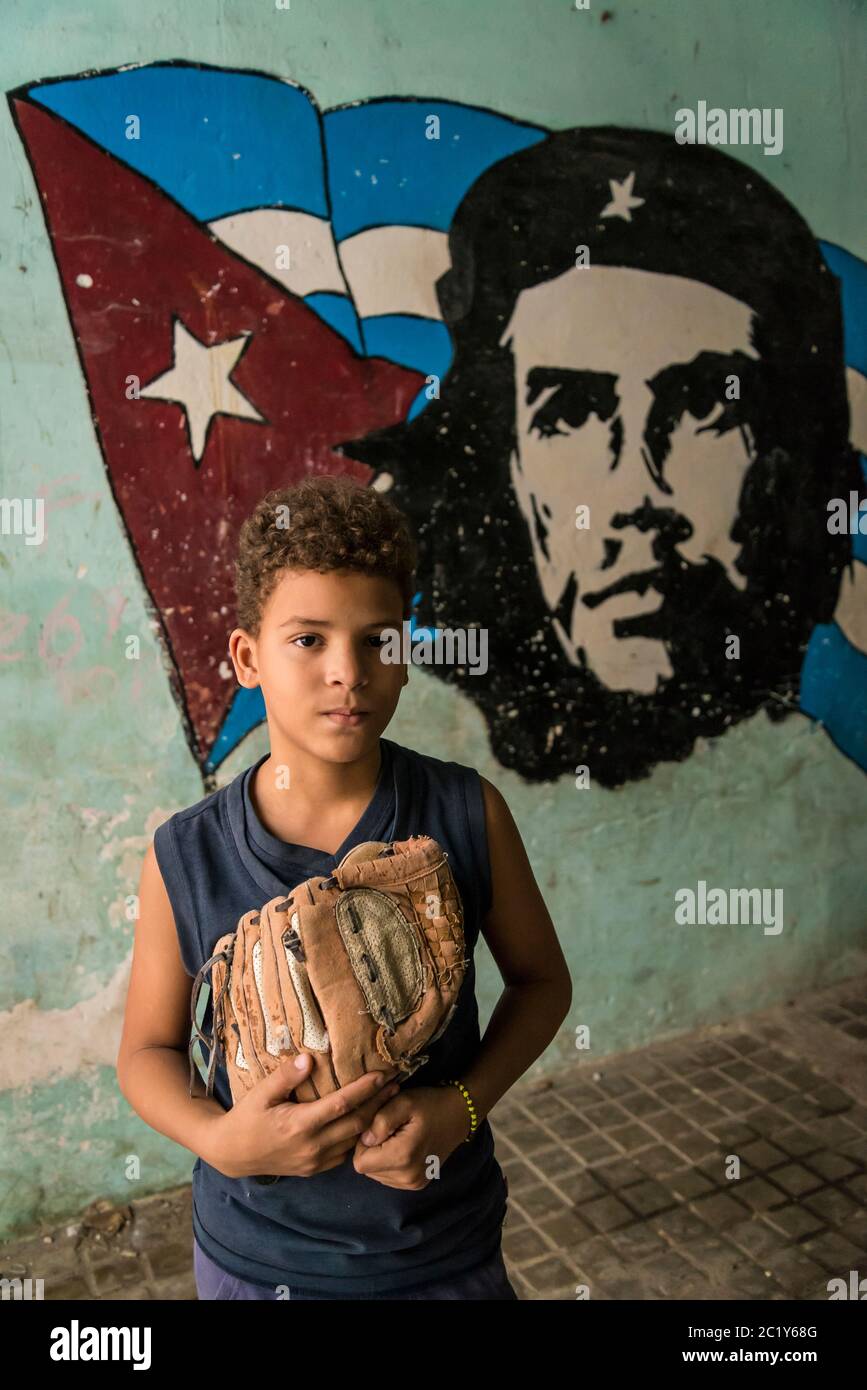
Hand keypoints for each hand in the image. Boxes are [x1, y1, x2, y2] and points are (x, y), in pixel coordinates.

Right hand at [206, 1053, 399, 1178]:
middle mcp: (312, 1146)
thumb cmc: (246, 1118)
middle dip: (379, 1103)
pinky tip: (366, 1122)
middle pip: (356, 1123)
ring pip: (353, 1141)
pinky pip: (344, 1153)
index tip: (382, 1075)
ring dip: (373, 1121)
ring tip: (388, 1100)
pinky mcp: (314, 1169)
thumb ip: (285, 1076)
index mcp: (299, 1125)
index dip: (364, 1090)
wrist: (232, 1154)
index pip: (341, 1105)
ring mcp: (314, 1161)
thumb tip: (308, 1058)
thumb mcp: (260, 1093)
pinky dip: (358, 1137)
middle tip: (397, 1084)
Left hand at [352, 1084, 470, 1188]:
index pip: (360, 1162)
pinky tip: (402, 1147)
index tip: (376, 1127)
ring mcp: (414, 1184)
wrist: (459, 1114)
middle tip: (388, 1130)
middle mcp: (408, 1177)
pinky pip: (389, 1177)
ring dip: (380, 1156)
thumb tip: (365, 1140)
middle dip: (371, 1150)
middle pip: (367, 1170)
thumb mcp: (403, 1101)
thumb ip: (380, 1121)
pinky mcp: (417, 1184)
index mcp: (402, 1157)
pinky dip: (389, 1163)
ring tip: (396, 1137)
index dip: (362, 1143)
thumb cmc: (430, 1104)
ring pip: (377, 1174)